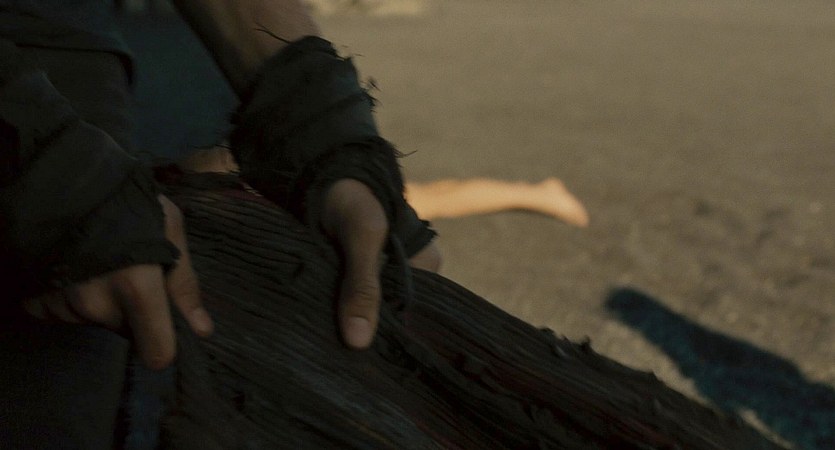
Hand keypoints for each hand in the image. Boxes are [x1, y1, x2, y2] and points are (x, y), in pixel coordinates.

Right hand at [23, 196, 212, 369]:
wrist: (61, 180)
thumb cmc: (126, 201)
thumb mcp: (169, 230)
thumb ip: (185, 284)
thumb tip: (202, 331)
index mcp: (136, 286)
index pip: (156, 352)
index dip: (164, 347)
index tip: (165, 335)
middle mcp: (97, 303)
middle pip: (126, 331)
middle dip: (131, 311)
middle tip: (127, 273)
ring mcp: (62, 304)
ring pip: (96, 321)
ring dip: (100, 301)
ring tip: (99, 264)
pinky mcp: (35, 303)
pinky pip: (64, 315)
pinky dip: (71, 298)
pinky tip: (76, 268)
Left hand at [321, 179, 439, 348]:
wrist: (320, 172)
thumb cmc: (354, 198)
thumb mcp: (363, 239)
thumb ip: (363, 287)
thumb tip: (359, 343)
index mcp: (426, 266)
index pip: (413, 314)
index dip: (390, 335)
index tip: (362, 355)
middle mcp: (406, 274)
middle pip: (388, 315)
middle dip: (365, 330)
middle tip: (338, 355)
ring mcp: (378, 276)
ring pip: (365, 311)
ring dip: (345, 322)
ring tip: (325, 347)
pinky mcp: (350, 276)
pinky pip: (346, 303)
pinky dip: (333, 312)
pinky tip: (318, 329)